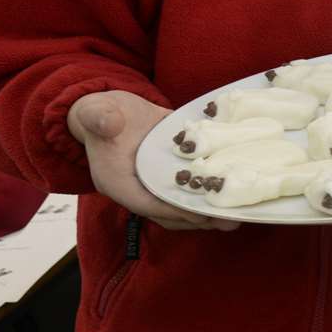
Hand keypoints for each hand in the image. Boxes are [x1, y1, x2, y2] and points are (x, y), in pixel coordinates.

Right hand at [68, 91, 234, 230]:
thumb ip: (100, 118)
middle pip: (168, 212)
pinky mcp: (169, 173)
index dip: (172, 210)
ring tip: (235, 216)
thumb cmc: (99, 114)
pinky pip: (187, 190)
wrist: (110, 109)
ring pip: (181, 206)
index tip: (198, 215)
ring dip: (206, 212)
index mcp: (116, 182)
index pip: (145, 204)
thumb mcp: (95, 112)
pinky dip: (206, 193)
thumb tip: (109, 123)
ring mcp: (155, 183)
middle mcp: (137, 189)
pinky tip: (232, 194)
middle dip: (197, 218)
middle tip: (228, 221)